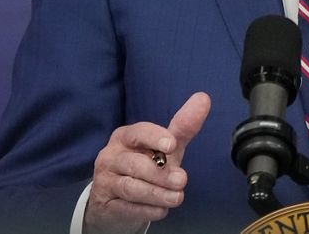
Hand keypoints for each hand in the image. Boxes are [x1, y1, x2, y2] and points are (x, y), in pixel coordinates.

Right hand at [84, 92, 211, 233]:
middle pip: (135, 164)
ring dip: (157, 193)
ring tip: (177, 197)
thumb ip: (182, 127)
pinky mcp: (105, 203)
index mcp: (125, 137)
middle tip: (182, 180)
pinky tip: (162, 209)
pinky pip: (127, 207)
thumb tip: (203, 98)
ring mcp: (106, 181)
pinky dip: (147, 209)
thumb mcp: (165, 148)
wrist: (117, 200)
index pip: (138, 133)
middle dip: (160, 174)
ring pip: (130, 187)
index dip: (155, 137)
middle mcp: (111, 156)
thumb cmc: (145, 166)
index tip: (171, 145)